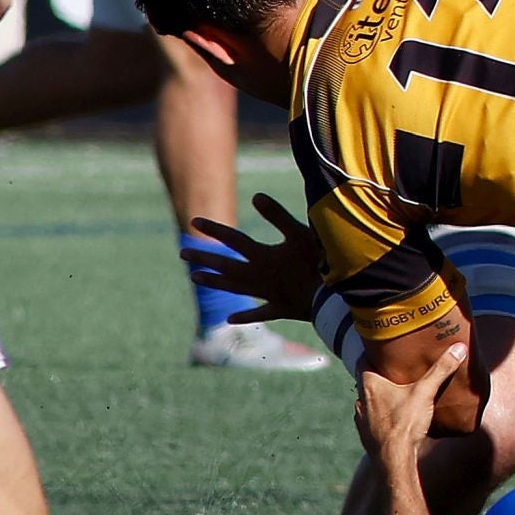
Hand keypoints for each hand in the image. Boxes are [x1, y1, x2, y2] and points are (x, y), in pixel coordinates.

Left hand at [182, 193, 321, 322]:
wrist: (331, 300)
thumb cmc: (318, 264)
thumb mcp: (300, 234)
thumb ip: (278, 216)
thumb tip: (255, 196)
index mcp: (263, 256)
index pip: (233, 239)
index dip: (214, 229)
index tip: (193, 222)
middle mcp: (259, 276)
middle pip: (226, 266)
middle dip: (204, 258)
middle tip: (183, 253)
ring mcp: (268, 295)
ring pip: (235, 287)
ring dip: (215, 282)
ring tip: (194, 278)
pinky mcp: (281, 309)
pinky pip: (258, 313)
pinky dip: (244, 316)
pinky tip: (230, 318)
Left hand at [355, 344, 466, 461]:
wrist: (394, 460)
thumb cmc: (405, 424)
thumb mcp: (426, 392)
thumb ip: (441, 370)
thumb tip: (459, 348)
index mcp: (370, 385)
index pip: (363, 360)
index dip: (372, 353)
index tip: (383, 347)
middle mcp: (362, 400)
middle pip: (366, 380)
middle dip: (379, 375)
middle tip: (395, 368)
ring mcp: (362, 419)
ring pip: (368, 401)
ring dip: (378, 396)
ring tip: (395, 393)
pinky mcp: (366, 435)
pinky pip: (371, 419)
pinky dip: (380, 415)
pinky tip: (394, 417)